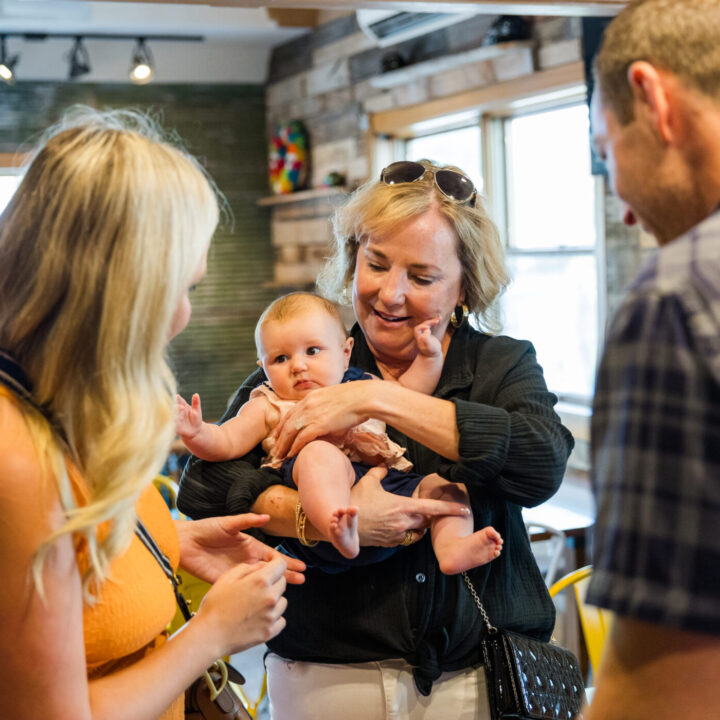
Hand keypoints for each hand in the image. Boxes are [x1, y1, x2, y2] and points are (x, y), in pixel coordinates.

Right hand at [176, 393, 202, 439]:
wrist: (195, 431)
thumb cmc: (195, 419)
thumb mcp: (197, 410)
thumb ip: (196, 403)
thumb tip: (196, 394)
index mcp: (182, 406)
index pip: (179, 401)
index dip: (177, 399)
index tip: (177, 396)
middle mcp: (177, 412)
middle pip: (174, 408)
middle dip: (176, 407)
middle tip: (180, 406)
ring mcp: (175, 419)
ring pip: (173, 416)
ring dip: (176, 415)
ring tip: (179, 413)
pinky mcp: (175, 427)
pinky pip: (174, 425)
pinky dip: (175, 423)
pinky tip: (176, 421)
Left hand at [176, 514, 305, 584]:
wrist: (185, 542)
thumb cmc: (206, 529)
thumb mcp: (228, 523)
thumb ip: (247, 521)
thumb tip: (266, 517)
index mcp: (249, 545)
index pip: (272, 556)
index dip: (286, 561)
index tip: (301, 566)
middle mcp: (246, 560)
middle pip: (270, 570)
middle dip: (287, 574)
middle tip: (303, 580)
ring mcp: (237, 572)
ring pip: (260, 581)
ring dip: (275, 584)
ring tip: (292, 588)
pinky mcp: (225, 581)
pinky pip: (244, 589)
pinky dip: (255, 593)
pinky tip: (266, 597)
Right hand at [194, 557, 289, 656]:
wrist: (210, 635)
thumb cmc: (215, 608)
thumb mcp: (227, 578)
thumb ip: (247, 567)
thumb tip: (261, 567)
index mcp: (260, 581)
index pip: (281, 565)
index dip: (276, 563)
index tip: (273, 566)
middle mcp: (269, 597)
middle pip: (283, 583)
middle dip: (273, 582)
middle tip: (257, 589)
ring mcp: (271, 616)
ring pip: (283, 602)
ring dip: (274, 601)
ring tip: (257, 605)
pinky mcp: (269, 632)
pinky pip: (281, 620)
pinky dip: (274, 618)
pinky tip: (260, 617)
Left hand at [272, 381, 374, 457]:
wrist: (364, 397)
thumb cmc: (356, 398)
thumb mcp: (334, 397)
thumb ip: (325, 404)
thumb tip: (326, 413)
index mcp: (310, 397)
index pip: (291, 413)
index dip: (283, 425)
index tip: (279, 434)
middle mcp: (307, 405)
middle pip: (287, 423)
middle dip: (279, 438)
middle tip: (275, 449)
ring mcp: (312, 414)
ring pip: (290, 432)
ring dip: (283, 445)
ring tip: (280, 455)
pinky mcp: (319, 424)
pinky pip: (301, 438)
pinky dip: (295, 447)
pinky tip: (291, 455)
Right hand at [350, 466, 469, 546]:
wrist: (342, 524)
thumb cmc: (357, 501)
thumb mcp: (369, 482)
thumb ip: (380, 472)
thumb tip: (385, 465)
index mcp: (403, 506)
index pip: (433, 509)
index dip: (450, 509)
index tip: (465, 509)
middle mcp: (404, 522)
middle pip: (427, 522)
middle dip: (430, 517)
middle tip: (429, 511)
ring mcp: (397, 535)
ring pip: (417, 532)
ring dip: (419, 527)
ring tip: (414, 519)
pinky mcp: (389, 543)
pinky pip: (405, 539)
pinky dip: (406, 533)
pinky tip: (398, 527)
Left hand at [414, 318, 441, 357]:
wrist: (433, 354)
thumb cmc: (431, 351)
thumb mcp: (429, 346)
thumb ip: (427, 339)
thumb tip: (427, 330)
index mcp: (418, 337)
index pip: (417, 329)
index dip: (422, 326)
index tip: (429, 327)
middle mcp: (420, 334)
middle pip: (422, 325)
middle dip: (429, 322)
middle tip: (436, 322)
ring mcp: (424, 333)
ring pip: (426, 324)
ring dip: (432, 321)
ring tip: (439, 319)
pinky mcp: (428, 332)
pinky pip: (430, 325)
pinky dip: (434, 322)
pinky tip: (439, 319)